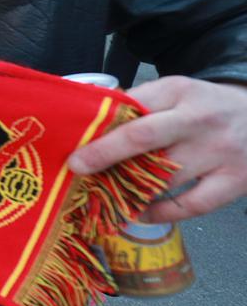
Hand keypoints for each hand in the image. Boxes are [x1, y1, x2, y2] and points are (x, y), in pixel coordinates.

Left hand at [67, 76, 246, 221]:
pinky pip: (191, 204)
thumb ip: (139, 102)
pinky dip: (161, 213)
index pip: (133, 108)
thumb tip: (89, 113)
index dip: (102, 128)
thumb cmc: (207, 106)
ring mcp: (219, 152)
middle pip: (144, 138)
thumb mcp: (177, 92)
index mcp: (179, 91)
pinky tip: (139, 213)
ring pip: (164, 176)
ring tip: (102, 195)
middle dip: (105, 154)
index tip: (74, 145)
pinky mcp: (235, 180)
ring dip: (129, 189)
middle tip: (77, 168)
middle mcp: (198, 120)